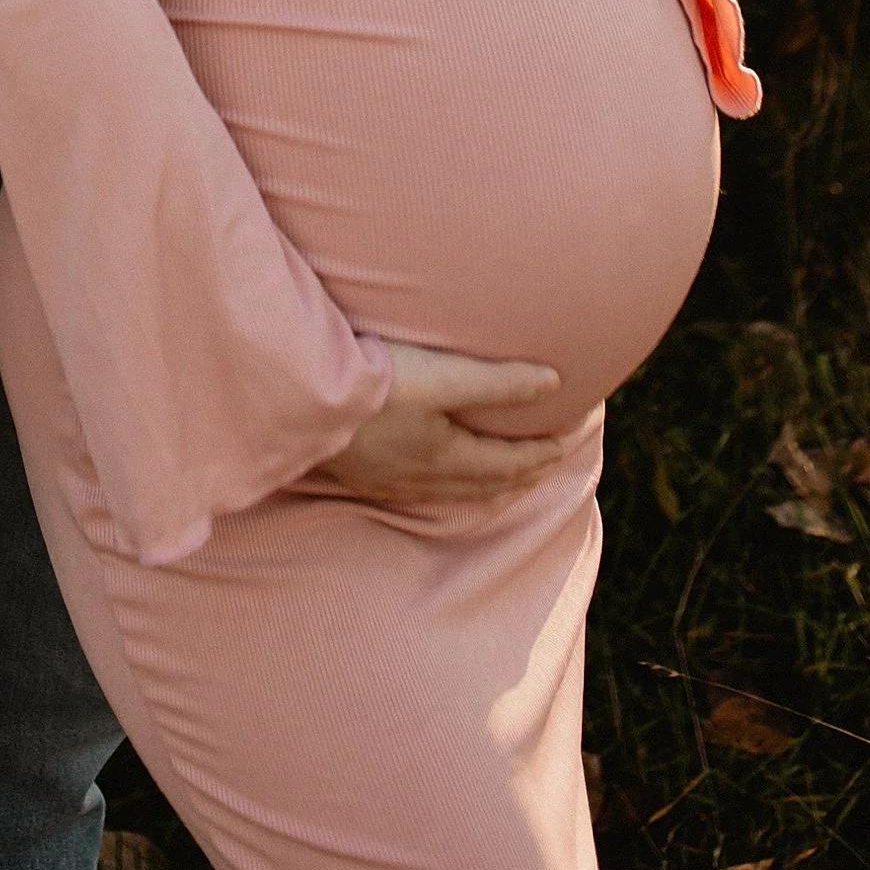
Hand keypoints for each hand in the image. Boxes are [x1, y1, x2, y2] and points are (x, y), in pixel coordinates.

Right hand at [298, 342, 567, 508]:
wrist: (302, 406)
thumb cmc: (374, 387)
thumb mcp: (441, 377)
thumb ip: (498, 382)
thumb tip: (555, 383)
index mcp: (447, 455)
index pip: (508, 460)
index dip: (541, 452)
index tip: (567, 442)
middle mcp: (424, 476)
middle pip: (485, 482)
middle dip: (522, 473)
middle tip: (547, 465)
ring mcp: (391, 481)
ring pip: (454, 491)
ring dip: (488, 484)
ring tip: (505, 479)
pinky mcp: (364, 475)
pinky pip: (422, 492)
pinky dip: (448, 488)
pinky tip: (436, 480)